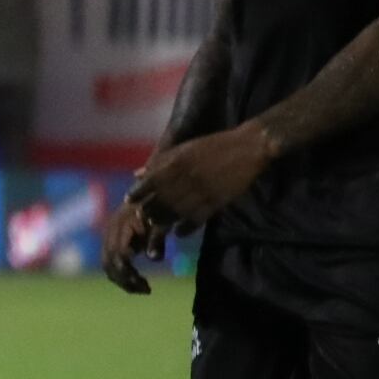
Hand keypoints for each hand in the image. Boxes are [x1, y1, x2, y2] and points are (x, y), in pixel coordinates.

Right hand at [99, 189, 167, 295]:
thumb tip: (155, 259)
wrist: (150, 196)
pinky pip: (110, 263)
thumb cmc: (159, 208)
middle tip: (146, 290)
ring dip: (123, 280)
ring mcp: (108, 237)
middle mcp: (109, 232)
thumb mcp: (161, 221)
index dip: (127, 270)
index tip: (144, 282)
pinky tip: (137, 281)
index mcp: (120, 224)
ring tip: (143, 288)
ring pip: (108, 265)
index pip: (118, 252)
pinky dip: (121, 275)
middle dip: (125, 279)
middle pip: (109, 262)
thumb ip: (157, 239)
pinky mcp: (111, 243)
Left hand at [131, 123, 273, 230]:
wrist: (248, 147)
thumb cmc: (214, 145)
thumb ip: (160, 162)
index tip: (130, 200)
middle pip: (160, 200)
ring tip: (156, 224)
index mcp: (176, 163)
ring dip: (164, 220)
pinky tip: (178, 232)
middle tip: (141, 217)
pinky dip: (185, 228)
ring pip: (176, 212)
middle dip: (148, 210)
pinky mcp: (217, 201)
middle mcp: (185, 179)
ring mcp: (202, 192)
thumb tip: (137, 173)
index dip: (137, 193)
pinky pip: (197, 219)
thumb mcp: (183, 149)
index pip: (149, 183)